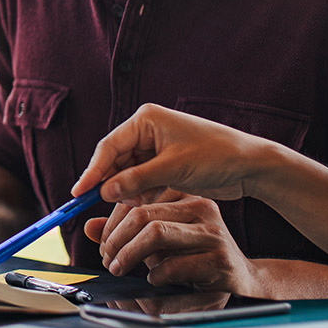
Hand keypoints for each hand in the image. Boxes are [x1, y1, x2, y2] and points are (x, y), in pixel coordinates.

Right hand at [72, 104, 273, 205]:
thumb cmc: (215, 156)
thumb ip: (135, 180)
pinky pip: (141, 180)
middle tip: (94, 207)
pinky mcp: (164, 164)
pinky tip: (143, 203)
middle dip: (108, 184)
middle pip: (115, 160)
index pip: (109, 146)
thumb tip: (104, 192)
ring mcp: (156, 148)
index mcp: (146, 120)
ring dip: (126, 191)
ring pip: (126, 173)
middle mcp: (147, 130)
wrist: (248, 165)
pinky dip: (139, 193)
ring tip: (130, 206)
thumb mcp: (172, 168)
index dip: (92, 171)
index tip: (79, 193)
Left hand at [83, 189, 256, 293]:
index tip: (103, 243)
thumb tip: (89, 227)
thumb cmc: (196, 257)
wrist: (241, 278)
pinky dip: (154, 276)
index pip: (138, 199)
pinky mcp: (218, 260)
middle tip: (107, 259)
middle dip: (116, 239)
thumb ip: (127, 232)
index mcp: (185, 197)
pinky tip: (153, 281)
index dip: (113, 222)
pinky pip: (173, 265)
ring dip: (129, 255)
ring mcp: (211, 233)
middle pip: (143, 215)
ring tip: (120, 268)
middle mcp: (200, 208)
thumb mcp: (160, 241)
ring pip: (155, 234)